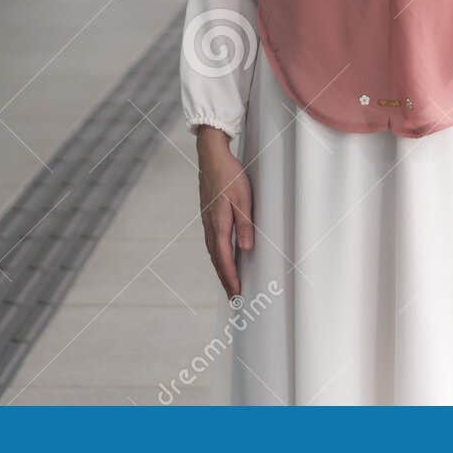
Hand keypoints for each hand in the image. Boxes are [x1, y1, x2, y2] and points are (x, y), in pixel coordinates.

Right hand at [195, 125, 252, 298]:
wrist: (211, 157)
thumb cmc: (229, 175)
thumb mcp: (243, 199)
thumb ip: (244, 224)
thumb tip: (246, 248)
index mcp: (218, 224)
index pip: (224, 258)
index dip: (230, 277)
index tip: (236, 293)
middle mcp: (210, 225)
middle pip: (216, 259)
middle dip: (225, 278)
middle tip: (233, 296)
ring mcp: (207, 220)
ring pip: (213, 251)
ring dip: (220, 268)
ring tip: (229, 281)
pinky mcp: (208, 215)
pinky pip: (212, 241)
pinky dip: (217, 255)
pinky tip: (222, 256)